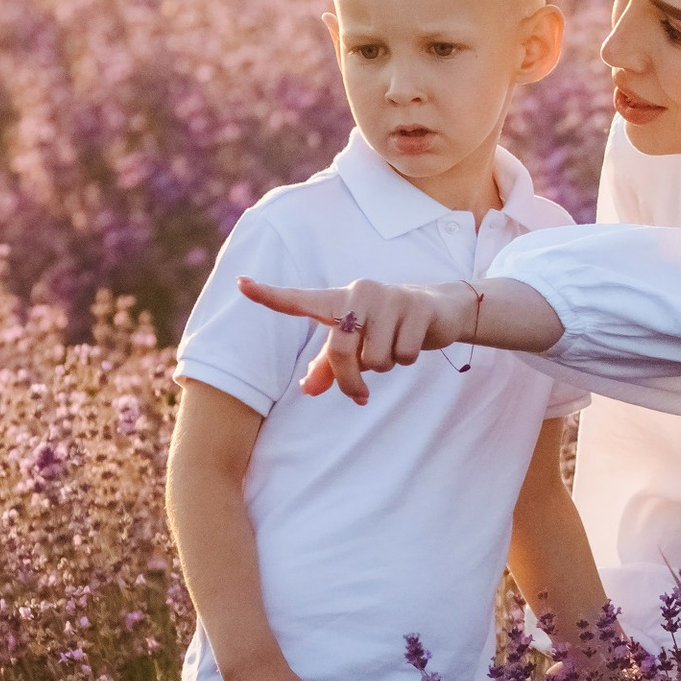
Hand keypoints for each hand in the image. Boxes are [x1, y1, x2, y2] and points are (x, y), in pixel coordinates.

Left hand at [237, 277, 476, 405]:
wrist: (440, 310)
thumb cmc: (389, 328)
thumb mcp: (358, 346)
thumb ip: (329, 366)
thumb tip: (307, 390)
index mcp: (337, 301)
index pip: (299, 301)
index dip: (270, 296)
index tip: (240, 284)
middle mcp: (359, 292)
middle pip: (341, 351)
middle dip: (350, 381)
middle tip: (361, 396)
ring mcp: (388, 297)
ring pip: (375, 358)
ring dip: (386, 366)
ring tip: (395, 347)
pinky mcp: (416, 306)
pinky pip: (403, 354)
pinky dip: (407, 359)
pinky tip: (414, 342)